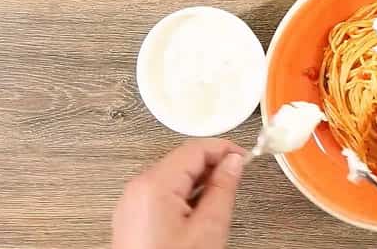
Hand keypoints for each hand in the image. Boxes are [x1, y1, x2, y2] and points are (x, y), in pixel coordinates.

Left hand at [112, 139, 245, 248]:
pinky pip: (161, 194)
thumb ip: (223, 188)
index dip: (224, 149)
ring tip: (220, 200)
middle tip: (237, 179)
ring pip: (173, 177)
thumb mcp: (209, 228)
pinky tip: (199, 213)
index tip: (246, 157)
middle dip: (212, 166)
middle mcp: (137, 188)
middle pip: (182, 160)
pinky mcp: (132, 218)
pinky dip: (184, 196)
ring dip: (199, 182)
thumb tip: (233, 163)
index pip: (195, 149)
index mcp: (154, 185)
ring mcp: (131, 204)